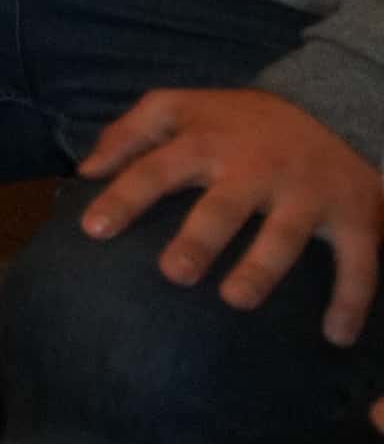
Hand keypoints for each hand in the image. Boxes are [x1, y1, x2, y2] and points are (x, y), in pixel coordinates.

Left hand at [77, 88, 383, 342]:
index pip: (157, 169)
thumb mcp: (181, 107)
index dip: (126, 197)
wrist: (336, 108)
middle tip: (174, 273)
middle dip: (200, 239)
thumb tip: (86, 169)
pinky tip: (336, 336)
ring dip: (261, 268)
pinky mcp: (354, 215)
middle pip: (223, 207)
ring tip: (235, 300)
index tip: (94, 230)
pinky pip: (358, 261)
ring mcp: (307, 193)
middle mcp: (257, 168)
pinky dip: (351, 299)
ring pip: (285, 235)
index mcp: (208, 143)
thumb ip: (130, 133)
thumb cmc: (240, 121)